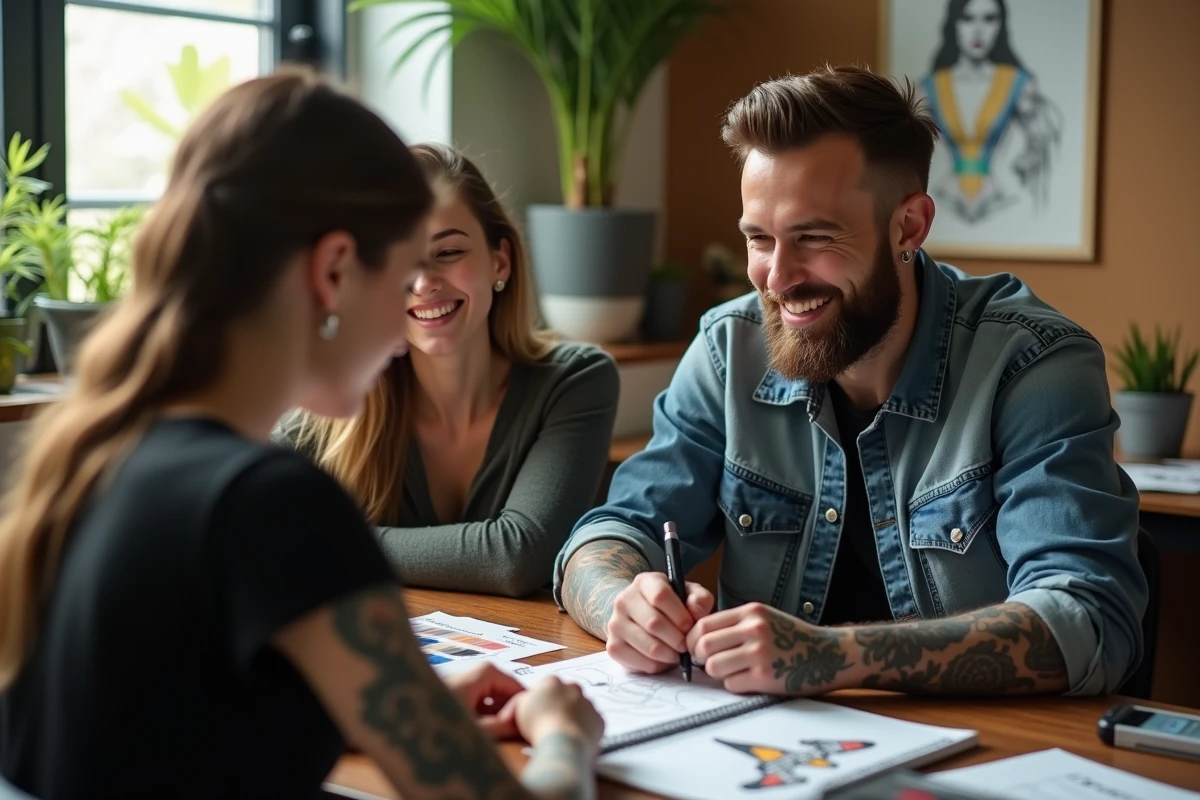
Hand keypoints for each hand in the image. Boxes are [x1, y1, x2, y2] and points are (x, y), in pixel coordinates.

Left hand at [443, 662, 525, 738]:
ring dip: (497, 716)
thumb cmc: (436, 715)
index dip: (522, 709)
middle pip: (506, 693)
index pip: (518, 688)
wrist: (402, 713)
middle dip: (508, 713)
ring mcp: (469, 680)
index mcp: (486, 672)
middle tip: (510, 735)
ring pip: (494, 699)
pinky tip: (481, 732)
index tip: (523, 729)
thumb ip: (500, 726)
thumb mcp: (473, 726)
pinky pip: (481, 702)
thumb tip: (520, 726)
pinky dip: (485, 715)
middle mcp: (479, 671)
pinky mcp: (459, 690)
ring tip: (495, 735)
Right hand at [512, 676, 603, 753]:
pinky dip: (585, 729)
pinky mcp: (599, 719)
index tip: (537, 715)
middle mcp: (573, 687)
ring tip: (563, 734)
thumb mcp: (518, 708)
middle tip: (551, 723)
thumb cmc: (537, 724)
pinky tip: (575, 739)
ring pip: (580, 708)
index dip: (541, 701)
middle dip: (560, 705)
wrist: (562, 743)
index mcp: (552, 681)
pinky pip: (591, 723)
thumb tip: (527, 700)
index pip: (546, 687)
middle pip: (566, 694)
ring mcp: (589, 703)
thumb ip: (522, 699)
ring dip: (574, 717)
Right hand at [605, 572, 713, 673]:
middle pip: (654, 623)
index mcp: (644, 582)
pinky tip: (663, 659)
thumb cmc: (670, 605)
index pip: (660, 596)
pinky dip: (658, 666)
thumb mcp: (688, 594)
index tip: (690, 627)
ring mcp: (615, 624)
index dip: (680, 615)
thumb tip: (697, 610)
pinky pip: (640, 663)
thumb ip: (699, 599)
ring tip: (678, 653)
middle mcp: (624, 600)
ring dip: (670, 655)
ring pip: (649, 646)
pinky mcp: (613, 646)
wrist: (639, 615)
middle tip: (686, 645)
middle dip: (677, 639)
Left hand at [686, 603, 849, 694]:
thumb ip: (733, 624)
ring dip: (718, 673)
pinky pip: (731, 684)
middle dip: (700, 658)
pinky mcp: (765, 677)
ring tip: (732, 670)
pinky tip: (749, 679)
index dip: (692, 638)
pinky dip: (735, 684)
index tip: (694, 647)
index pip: (704, 624)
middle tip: (707, 662)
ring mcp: (760, 654)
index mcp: (751, 612)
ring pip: (714, 667)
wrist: (827, 654)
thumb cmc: (790, 638)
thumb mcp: (763, 619)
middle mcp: (754, 630)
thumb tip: (696, 638)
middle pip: (703, 646)